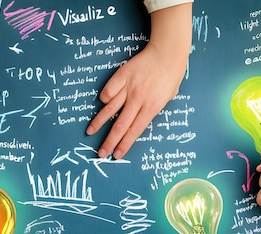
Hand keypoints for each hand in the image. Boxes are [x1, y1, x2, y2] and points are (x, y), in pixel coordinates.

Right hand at [86, 4, 191, 158]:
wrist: (168, 51)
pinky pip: (108, 91)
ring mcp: (128, 88)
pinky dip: (105, 98)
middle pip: (121, 125)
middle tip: (100, 153)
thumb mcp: (169, 97)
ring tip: (90, 132)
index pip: (135, 131)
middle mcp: (138, 99)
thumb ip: (153, 109)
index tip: (116, 155)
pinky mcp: (121, 76)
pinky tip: (103, 103)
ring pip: (110, 109)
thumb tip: (139, 119)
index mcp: (152, 107)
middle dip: (110, 141)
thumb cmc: (171, 74)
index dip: (125, 145)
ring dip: (99, 123)